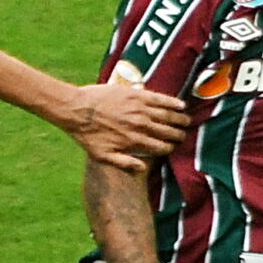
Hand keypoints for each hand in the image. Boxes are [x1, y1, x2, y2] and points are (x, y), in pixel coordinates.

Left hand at [66, 79, 188, 169]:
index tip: (174, 147)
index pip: (160, 147)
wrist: (77, 109)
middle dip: (178, 134)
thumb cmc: (87, 134)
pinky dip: (172, 102)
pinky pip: (160, 99)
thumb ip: (123, 162)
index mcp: (134, 141)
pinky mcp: (137, 94)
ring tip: (186, 121)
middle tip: (183, 135)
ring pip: (166, 116)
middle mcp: (140, 126)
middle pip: (167, 132)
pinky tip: (180, 105)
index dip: (169, 148)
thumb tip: (142, 168)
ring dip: (179, 119)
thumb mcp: (102, 155)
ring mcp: (140, 109)